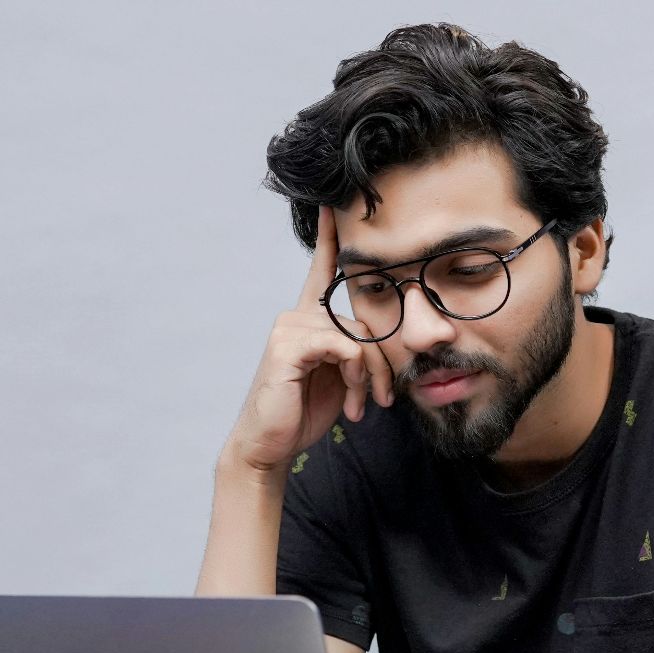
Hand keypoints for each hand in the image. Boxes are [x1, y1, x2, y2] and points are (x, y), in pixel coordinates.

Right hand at [222, 205, 397, 474]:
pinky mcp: (289, 345)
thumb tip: (381, 346)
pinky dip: (356, 375)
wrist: (270, 446)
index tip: (335, 206)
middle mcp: (297, 316)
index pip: (322, 271)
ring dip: (369, 376)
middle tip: (383, 398)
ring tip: (364, 405)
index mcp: (309, 320)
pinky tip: (351, 401)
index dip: (330, 239)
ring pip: (357, 335)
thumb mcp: (340, 379)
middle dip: (381, 363)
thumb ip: (357, 353)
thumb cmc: (303, 411)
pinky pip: (345, 346)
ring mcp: (290, 327)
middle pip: (362, 318)